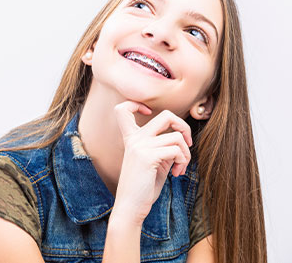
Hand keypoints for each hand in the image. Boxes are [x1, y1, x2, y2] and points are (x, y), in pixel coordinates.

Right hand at [112, 101, 192, 225]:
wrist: (130, 207)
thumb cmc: (143, 186)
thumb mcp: (153, 161)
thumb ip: (162, 146)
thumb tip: (181, 138)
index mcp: (131, 138)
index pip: (124, 108)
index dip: (137, 105)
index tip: (150, 115)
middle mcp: (134, 138)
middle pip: (166, 115)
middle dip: (184, 127)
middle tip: (187, 144)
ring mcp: (140, 146)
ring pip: (177, 136)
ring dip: (186, 154)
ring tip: (180, 167)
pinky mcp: (148, 157)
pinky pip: (176, 151)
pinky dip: (183, 162)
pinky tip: (176, 174)